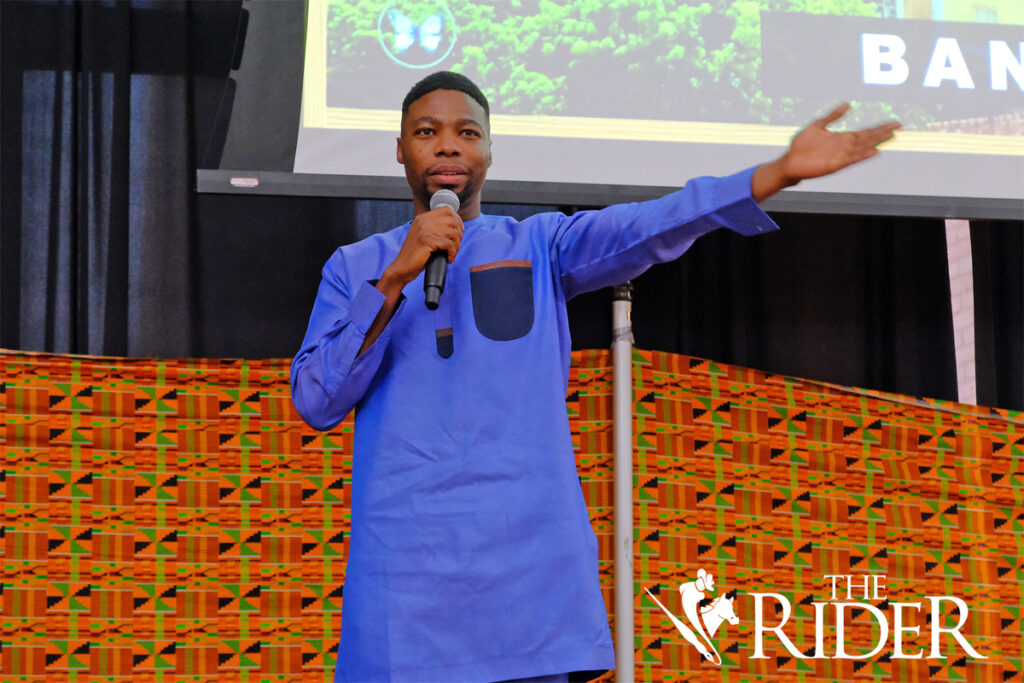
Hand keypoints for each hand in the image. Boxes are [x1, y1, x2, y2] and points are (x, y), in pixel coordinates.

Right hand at [382, 206, 463, 287]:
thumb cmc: (415, 255)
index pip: (447, 210)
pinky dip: (452, 253)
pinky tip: (449, 259)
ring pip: (453, 233)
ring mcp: (425, 230)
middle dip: (459, 234)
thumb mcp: (424, 236)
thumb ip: (435, 228)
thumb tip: (456, 227)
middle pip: (452, 221)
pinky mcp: (427, 241)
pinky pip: (449, 244)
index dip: (457, 220)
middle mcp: (423, 221)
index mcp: (422, 218)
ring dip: (457, 245)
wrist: (402, 267)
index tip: (460, 231)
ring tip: (452, 253)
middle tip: (456, 246)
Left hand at [783, 103, 901, 179]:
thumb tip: (847, 105)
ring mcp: (841, 155)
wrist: (790, 162)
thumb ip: (832, 116)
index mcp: (842, 138)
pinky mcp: (835, 164)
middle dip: (883, 132)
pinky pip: (852, 159)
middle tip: (899, 126)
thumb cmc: (802, 146)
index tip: (895, 123)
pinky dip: (863, 155)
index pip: (866, 131)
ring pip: (863, 147)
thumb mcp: (818, 125)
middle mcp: (845, 146)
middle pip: (868, 138)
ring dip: (877, 142)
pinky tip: (874, 152)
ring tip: (891, 136)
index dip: (880, 127)